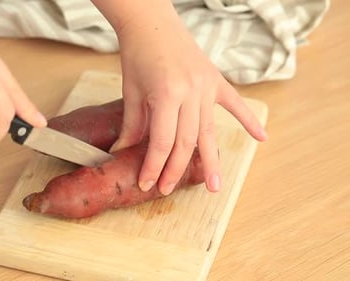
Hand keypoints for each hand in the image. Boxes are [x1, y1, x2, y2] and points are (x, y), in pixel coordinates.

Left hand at [109, 5, 266, 193]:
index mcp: (166, 94)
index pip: (162, 142)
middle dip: (176, 170)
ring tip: (216, 186)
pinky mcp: (215, 80)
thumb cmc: (138, 55)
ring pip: (209, 131)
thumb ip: (133, 125)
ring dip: (212, 160)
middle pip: (187, 142)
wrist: (152, 24)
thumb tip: (123, 152)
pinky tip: (261, 139)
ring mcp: (206, 86)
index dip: (153, 166)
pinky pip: (235, 104)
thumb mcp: (131, 91)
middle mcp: (190, 92)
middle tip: (169, 190)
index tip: (147, 183)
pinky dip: (249, 120)